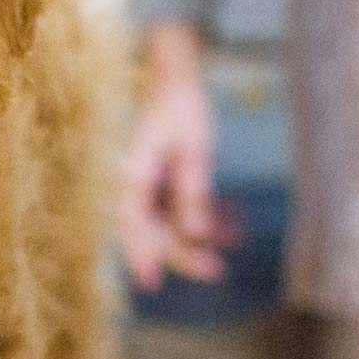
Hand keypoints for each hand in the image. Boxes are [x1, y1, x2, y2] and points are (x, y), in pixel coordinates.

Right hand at [120, 25, 222, 290]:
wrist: (174, 75)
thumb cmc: (182, 107)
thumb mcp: (195, 150)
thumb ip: (193, 193)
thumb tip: (197, 236)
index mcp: (136, 175)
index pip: (132, 225)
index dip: (140, 256)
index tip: (153, 283)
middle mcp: (137, 183)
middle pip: (152, 231)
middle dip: (181, 255)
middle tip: (214, 271)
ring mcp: (150, 182)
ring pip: (166, 225)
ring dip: (191, 243)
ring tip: (221, 260)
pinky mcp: (163, 178)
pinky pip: (177, 210)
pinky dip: (198, 223)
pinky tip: (226, 233)